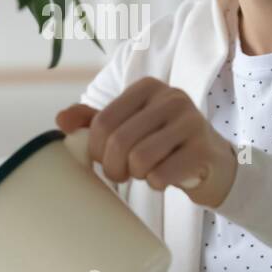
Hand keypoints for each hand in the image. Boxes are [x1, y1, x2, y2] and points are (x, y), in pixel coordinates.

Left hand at [54, 77, 238, 208]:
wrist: (211, 162)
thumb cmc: (163, 143)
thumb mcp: (129, 126)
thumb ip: (94, 121)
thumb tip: (60, 121)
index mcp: (147, 87)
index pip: (102, 122)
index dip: (96, 150)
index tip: (105, 159)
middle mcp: (171, 97)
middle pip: (119, 141)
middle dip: (113, 167)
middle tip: (121, 174)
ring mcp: (191, 122)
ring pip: (140, 159)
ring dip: (136, 176)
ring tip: (144, 174)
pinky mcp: (203, 149)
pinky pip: (162, 175)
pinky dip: (156, 185)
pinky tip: (165, 178)